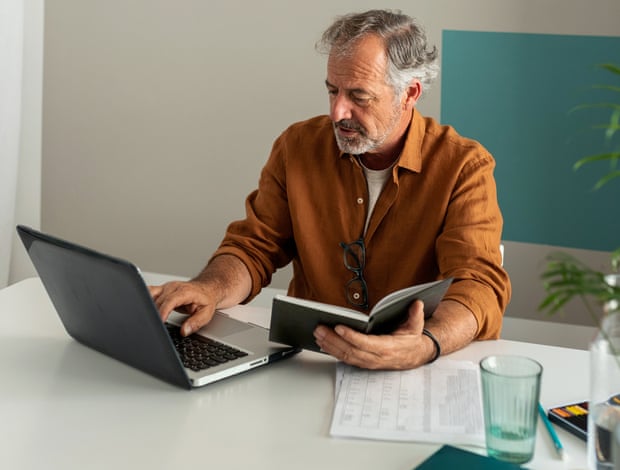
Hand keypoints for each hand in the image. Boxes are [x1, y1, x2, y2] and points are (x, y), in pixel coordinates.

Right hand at [148, 281, 218, 335]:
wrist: (206, 289)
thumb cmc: (206, 300)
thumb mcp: (206, 314)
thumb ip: (195, 323)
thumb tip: (184, 331)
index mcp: (185, 292)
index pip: (171, 300)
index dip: (164, 311)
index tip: (160, 321)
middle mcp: (174, 287)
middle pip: (159, 300)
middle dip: (155, 313)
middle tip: (154, 327)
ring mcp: (166, 287)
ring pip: (151, 295)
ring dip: (149, 307)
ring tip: (150, 320)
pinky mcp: (162, 290)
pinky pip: (149, 293)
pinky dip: (146, 301)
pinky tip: (145, 310)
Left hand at [313, 300, 434, 368]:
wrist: (414, 356)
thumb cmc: (411, 339)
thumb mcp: (416, 326)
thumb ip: (415, 315)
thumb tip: (417, 304)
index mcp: (387, 348)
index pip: (366, 343)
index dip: (351, 336)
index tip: (339, 327)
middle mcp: (376, 358)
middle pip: (351, 350)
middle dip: (333, 340)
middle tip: (320, 328)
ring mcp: (368, 362)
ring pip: (345, 356)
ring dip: (329, 345)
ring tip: (317, 333)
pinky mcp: (363, 363)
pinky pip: (345, 358)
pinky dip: (332, 351)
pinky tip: (323, 343)